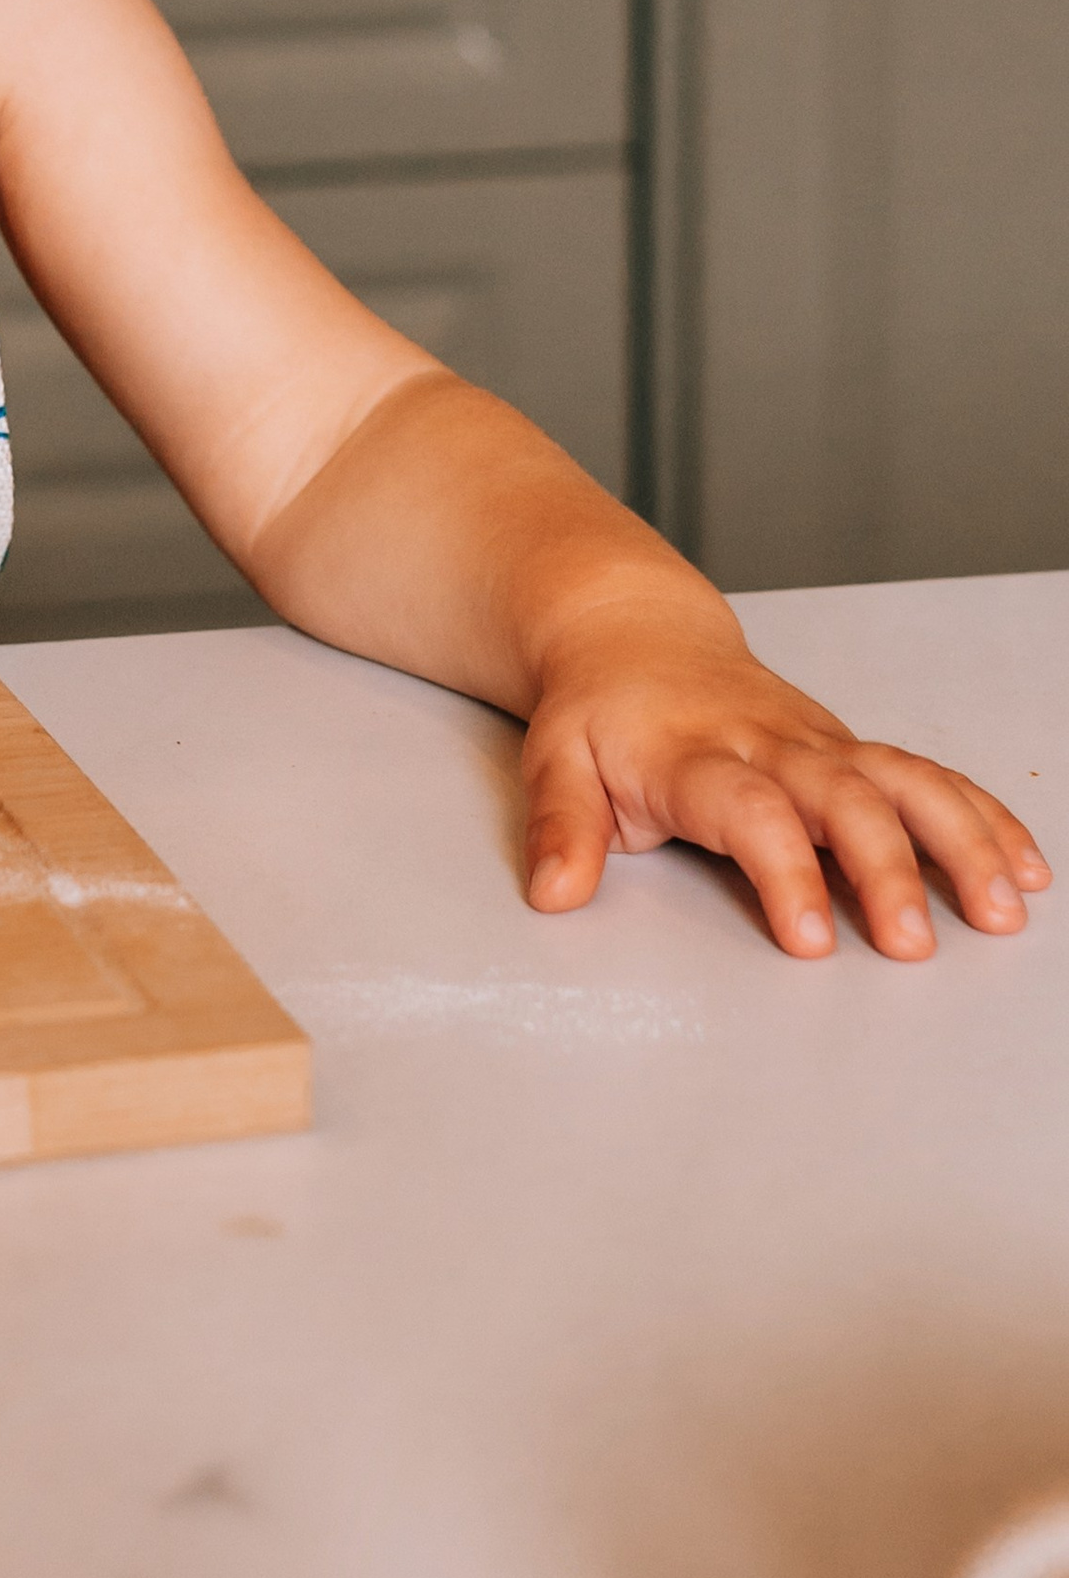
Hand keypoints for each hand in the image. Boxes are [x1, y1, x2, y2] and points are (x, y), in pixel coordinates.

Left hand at [521, 618, 1051, 957]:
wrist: (633, 633)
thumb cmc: (598, 712)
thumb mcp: (556, 761)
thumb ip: (562, 828)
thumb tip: (555, 893)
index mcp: (693, 754)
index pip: (749, 810)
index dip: (784, 870)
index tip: (812, 939)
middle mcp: (768, 744)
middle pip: (841, 797)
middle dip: (883, 869)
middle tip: (912, 944)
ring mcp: (818, 743)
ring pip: (902, 780)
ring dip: (958, 840)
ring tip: (1002, 910)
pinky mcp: (849, 747)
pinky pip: (926, 775)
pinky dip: (980, 815)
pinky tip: (1023, 866)